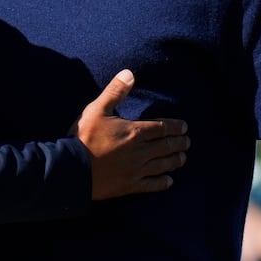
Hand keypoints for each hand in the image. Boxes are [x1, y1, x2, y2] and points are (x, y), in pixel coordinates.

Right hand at [75, 70, 188, 199]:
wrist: (73, 169)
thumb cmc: (84, 137)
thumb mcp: (96, 109)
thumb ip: (115, 92)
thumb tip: (129, 74)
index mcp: (135, 131)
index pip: (162, 128)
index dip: (175, 127)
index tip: (184, 127)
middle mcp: (140, 151)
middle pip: (166, 146)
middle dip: (179, 143)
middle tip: (187, 142)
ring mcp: (136, 170)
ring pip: (162, 165)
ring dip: (175, 161)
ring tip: (183, 158)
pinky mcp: (130, 186)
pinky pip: (151, 185)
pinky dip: (162, 183)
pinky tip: (169, 181)